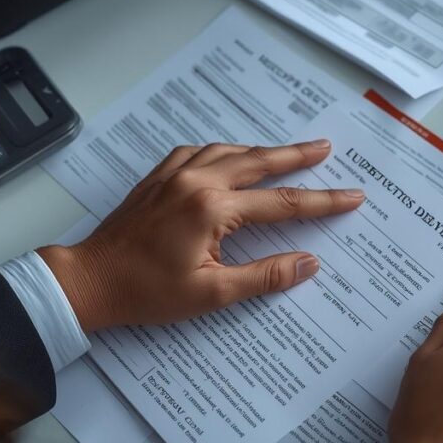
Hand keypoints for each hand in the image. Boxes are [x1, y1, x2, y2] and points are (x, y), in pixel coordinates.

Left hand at [38, 140, 364, 332]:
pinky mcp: (158, 177)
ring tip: (289, 151)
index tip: (352, 196)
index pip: (283, 204)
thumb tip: (308, 263)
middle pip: (260, 162)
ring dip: (263, 150)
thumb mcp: (211, 294)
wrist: (89, 280)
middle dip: (298, 155)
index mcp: (213, 209)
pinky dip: (223, 151)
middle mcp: (197, 181)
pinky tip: (231, 155)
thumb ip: (264, 276)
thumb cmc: (147, 292)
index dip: (322, 202)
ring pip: (230, 151)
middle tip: (326, 147)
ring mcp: (175, 174)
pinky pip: (199, 152)